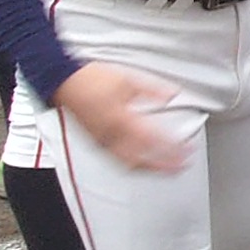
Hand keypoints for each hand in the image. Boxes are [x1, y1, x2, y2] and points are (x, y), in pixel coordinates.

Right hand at [51, 62, 189, 172]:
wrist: (63, 82)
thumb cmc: (91, 80)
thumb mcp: (127, 80)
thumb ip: (152, 90)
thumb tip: (172, 96)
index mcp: (122, 120)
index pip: (153, 141)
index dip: (172, 149)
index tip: (187, 152)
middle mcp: (112, 136)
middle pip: (141, 160)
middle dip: (163, 167)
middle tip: (180, 167)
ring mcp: (102, 142)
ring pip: (128, 164)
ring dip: (149, 170)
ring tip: (165, 170)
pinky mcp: (96, 143)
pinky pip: (117, 161)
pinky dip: (133, 166)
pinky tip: (141, 164)